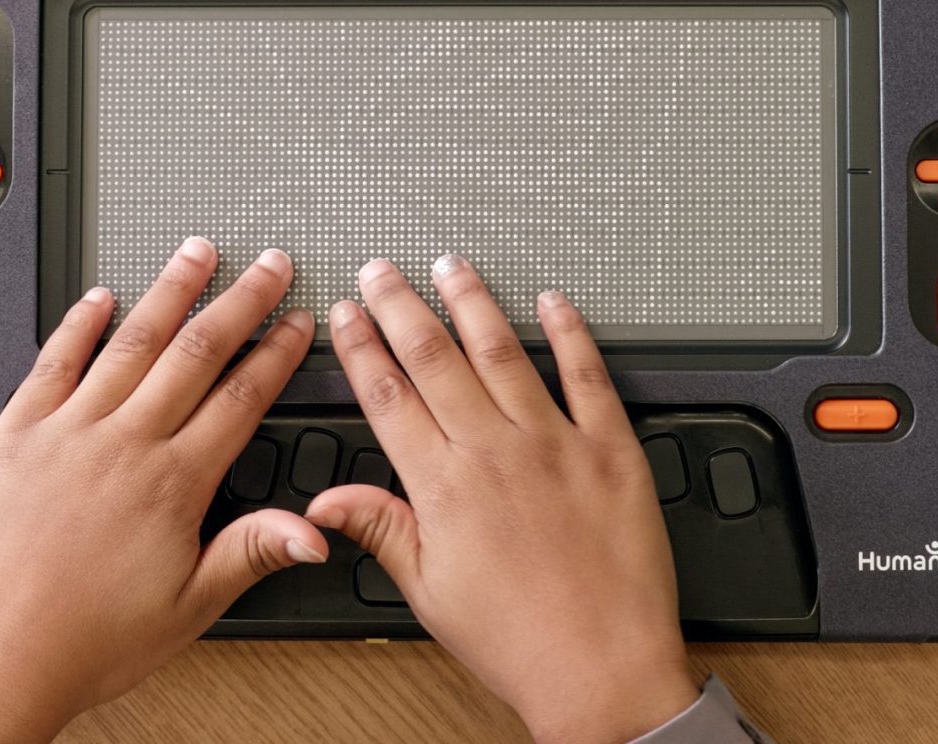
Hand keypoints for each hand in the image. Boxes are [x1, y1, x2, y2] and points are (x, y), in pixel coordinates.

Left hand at [0, 239, 326, 743]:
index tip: (298, 323)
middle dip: (240, 302)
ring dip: (169, 292)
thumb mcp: (189, 607)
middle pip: (196, 353)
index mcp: (172, 483)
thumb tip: (315, 528)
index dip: (277, 354)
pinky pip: (51, 363)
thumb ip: (252, 553)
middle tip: (268, 265)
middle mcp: (123, 444)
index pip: (241, 397)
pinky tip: (98, 298)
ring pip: (130, 343)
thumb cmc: (86, 641)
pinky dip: (77, 326)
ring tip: (196, 253)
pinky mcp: (15, 435)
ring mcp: (67, 432)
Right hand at [307, 255, 699, 743]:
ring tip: (451, 267)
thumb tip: (327, 501)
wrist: (602, 669)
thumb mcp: (429, 591)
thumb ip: (379, 529)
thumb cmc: (518, 641)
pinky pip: (587, 374)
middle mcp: (495, 451)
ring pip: (502, 351)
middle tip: (382, 271)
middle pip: (434, 357)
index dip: (361, 347)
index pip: (388, 395)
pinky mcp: (610, 449)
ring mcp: (555, 443)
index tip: (345, 316)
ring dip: (471, 302)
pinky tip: (551, 302)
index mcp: (443, 486)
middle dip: (400, 305)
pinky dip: (569, 332)